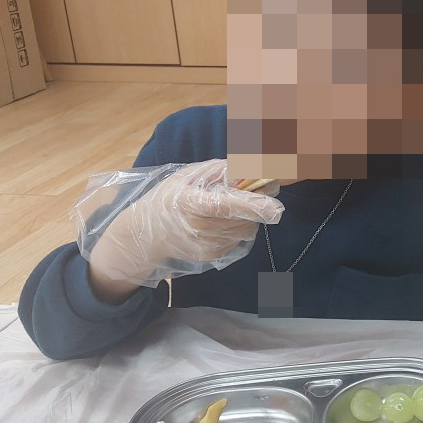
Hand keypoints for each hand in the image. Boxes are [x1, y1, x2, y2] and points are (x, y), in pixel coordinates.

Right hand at [82, 159, 283, 288]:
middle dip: (257, 205)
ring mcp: (205, 245)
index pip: (223, 206)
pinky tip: (225, 219)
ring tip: (234, 204)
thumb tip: (251, 167)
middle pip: (241, 219)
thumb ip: (221, 170)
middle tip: (258, 189)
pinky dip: (241, 226)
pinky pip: (240, 238)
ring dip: (250, 215)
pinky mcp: (213, 255)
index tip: (274, 207)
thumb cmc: (171, 197)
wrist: (148, 234)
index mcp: (189, 203)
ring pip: (246, 229)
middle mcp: (197, 228)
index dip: (250, 206)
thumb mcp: (190, 175)